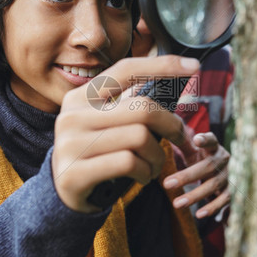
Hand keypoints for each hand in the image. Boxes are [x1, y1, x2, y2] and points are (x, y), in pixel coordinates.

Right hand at [51, 56, 199, 212]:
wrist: (62, 191)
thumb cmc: (97, 151)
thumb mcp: (107, 123)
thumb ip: (131, 104)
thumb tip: (177, 81)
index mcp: (81, 96)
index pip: (125, 70)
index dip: (162, 65)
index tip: (194, 67)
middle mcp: (72, 115)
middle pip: (142, 109)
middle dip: (171, 125)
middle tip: (179, 138)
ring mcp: (70, 144)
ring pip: (140, 138)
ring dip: (158, 156)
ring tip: (155, 164)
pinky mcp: (75, 172)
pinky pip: (129, 163)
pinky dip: (145, 171)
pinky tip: (143, 176)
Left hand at [163, 132, 230, 218]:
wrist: (225, 175)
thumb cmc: (204, 160)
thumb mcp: (195, 151)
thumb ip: (183, 143)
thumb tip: (166, 130)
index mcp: (214, 148)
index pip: (212, 140)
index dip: (205, 139)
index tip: (197, 139)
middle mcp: (224, 160)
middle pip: (207, 167)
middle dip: (187, 176)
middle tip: (166, 184)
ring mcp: (230, 176)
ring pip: (213, 185)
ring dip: (195, 195)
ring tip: (177, 203)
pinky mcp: (233, 191)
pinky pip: (223, 200)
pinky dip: (212, 208)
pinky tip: (199, 214)